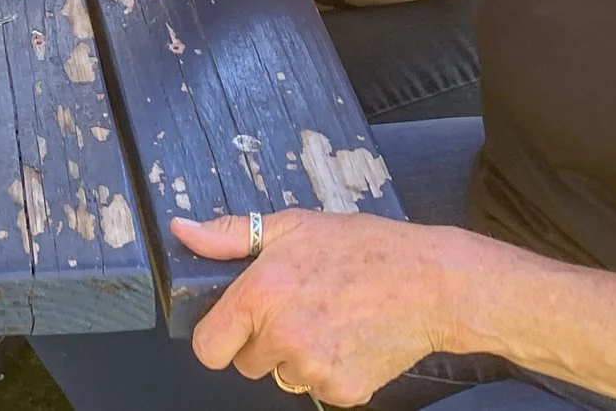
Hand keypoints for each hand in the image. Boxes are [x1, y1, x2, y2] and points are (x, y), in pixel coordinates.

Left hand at [170, 209, 466, 404]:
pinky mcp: (344, 391)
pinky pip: (319, 388)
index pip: (208, 347)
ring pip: (283, 376)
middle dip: (263, 341)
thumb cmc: (364, 248)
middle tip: (297, 308)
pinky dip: (330, 370)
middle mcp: (282, 337)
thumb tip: (183, 232)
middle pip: (246, 363)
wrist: (432, 283)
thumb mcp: (291, 225)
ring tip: (329, 318)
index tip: (236, 324)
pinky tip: (349, 338)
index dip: (219, 336)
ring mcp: (314, 368)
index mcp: (261, 295)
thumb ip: (229, 236)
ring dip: (297, 356)